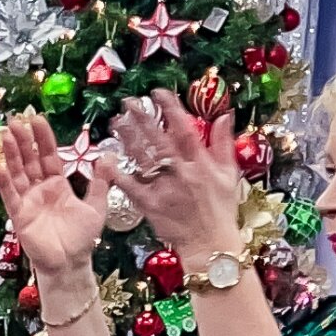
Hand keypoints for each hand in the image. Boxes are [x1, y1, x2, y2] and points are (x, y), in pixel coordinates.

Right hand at [0, 113, 112, 277]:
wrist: (71, 263)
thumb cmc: (82, 238)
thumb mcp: (97, 205)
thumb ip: (100, 181)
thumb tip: (108, 155)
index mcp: (57, 185)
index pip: (48, 155)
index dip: (42, 138)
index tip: (37, 119)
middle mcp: (40, 190)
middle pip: (29, 160)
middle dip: (22, 140)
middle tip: (15, 120)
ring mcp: (28, 202)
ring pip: (17, 173)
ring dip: (10, 154)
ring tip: (4, 135)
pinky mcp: (19, 216)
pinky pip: (10, 196)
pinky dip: (4, 182)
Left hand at [110, 92, 247, 260]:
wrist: (210, 243)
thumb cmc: (220, 208)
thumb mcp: (229, 174)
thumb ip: (223, 144)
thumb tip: (223, 115)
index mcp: (202, 163)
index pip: (185, 130)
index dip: (171, 110)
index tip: (158, 93)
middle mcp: (182, 173)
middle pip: (159, 141)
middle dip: (143, 120)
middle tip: (128, 103)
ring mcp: (165, 189)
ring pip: (143, 159)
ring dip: (128, 139)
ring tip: (115, 122)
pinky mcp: (151, 206)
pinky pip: (131, 187)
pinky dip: (118, 175)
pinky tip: (106, 161)